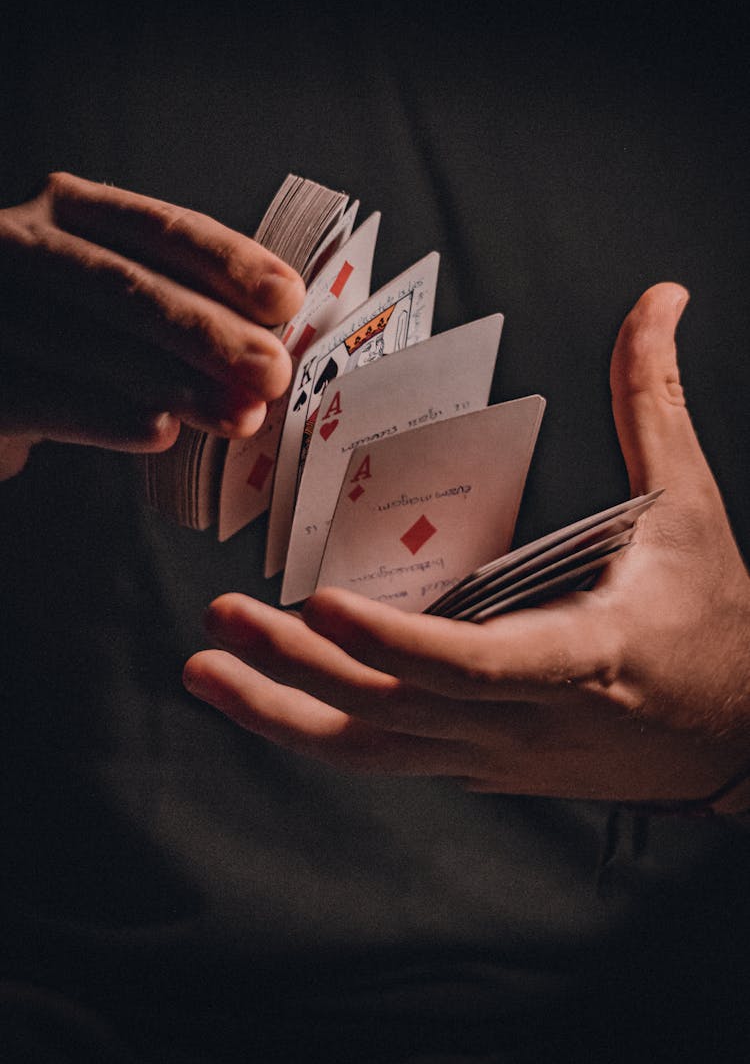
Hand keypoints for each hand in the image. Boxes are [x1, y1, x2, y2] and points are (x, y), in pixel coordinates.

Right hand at [0, 173, 304, 477]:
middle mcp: (21, 243)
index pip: (160, 227)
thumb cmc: (64, 337)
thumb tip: (274, 347)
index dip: (227, 261)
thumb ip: (181, 304)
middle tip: (271, 371)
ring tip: (236, 414)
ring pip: (85, 341)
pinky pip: (41, 396)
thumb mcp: (117, 300)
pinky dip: (105, 416)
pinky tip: (160, 432)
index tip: (286, 298)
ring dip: (172, 382)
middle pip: (124, 283)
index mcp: (70, 211)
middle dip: (207, 330)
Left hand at [184, 284, 749, 809]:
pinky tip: (259, 694)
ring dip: (282, 715)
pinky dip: (317, 728)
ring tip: (203, 670)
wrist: (736, 739)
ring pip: (375, 752)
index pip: (477, 664)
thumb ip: (653, 401)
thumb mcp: (688, 506)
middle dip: (300, 670)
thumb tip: (662, 297)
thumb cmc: (712, 618)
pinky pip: (386, 756)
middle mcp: (527, 721)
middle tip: (220, 617)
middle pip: (396, 711)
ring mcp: (497, 757)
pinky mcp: (480, 766)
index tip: (323, 604)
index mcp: (584, 653)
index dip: (398, 642)